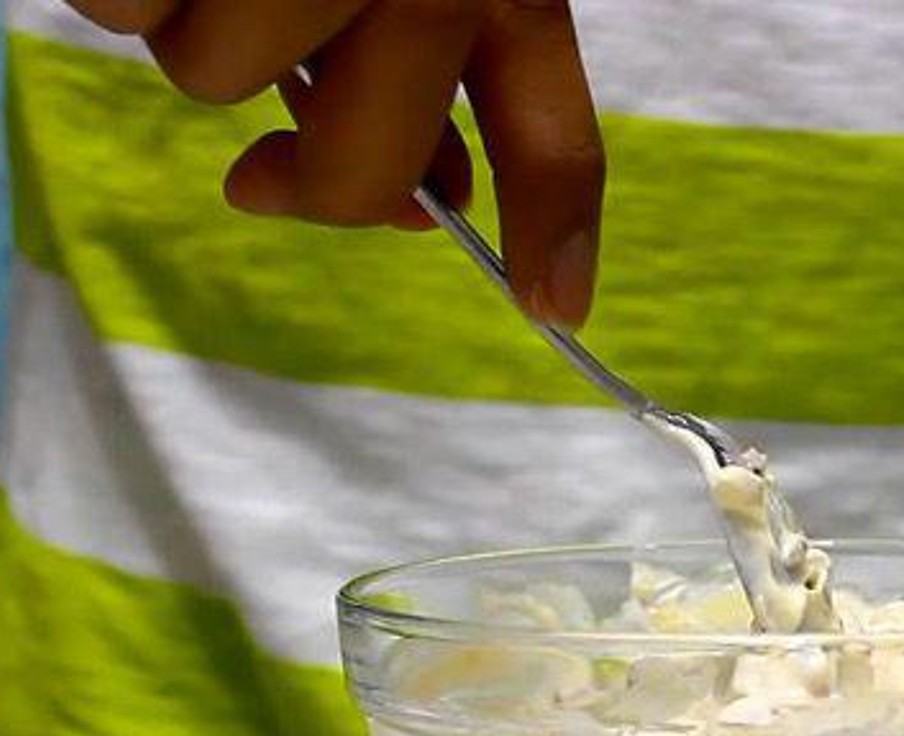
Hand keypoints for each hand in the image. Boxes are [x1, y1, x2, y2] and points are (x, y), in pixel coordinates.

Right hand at [66, 0, 604, 325]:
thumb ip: (440, 76)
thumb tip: (419, 204)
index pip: (553, 133)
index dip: (554, 231)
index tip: (558, 308)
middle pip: (356, 168)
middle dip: (306, 160)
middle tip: (280, 97)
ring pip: (213, 78)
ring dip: (197, 24)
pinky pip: (116, 7)